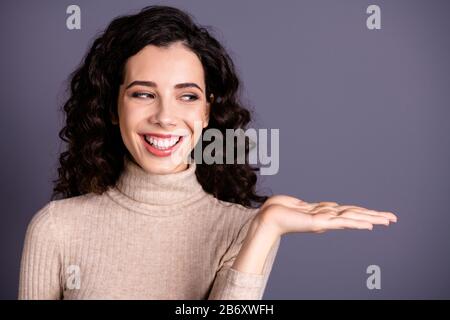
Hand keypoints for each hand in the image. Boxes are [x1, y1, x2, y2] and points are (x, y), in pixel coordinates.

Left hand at [258, 195, 397, 235]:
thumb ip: (320, 208)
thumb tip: (333, 207)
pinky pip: (340, 222)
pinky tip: (368, 225)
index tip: (380, 216)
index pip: (350, 212)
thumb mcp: (306, 206)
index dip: (366, 213)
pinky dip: (355, 223)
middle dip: (374, 216)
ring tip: (387, 221)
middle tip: (393, 219)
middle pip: (355, 215)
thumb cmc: (282, 210)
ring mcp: (324, 221)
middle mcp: (327, 218)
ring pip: (352, 218)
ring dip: (370, 219)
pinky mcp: (319, 223)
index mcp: (325, 214)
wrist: (269, 217)